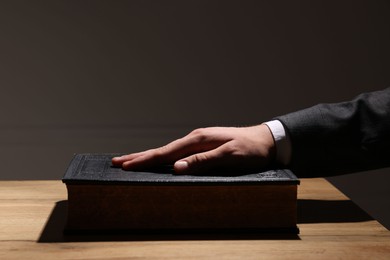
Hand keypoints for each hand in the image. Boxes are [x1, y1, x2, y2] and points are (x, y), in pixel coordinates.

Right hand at [112, 124, 275, 173]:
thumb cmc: (250, 150)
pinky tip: (159, 161)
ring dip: (148, 157)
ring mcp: (198, 142)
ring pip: (167, 151)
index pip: (165, 153)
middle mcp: (194, 139)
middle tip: (117, 161)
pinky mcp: (202, 147)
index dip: (144, 160)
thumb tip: (176, 168)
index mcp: (197, 140)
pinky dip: (162, 157)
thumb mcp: (229, 156)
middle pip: (161, 150)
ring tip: (131, 161)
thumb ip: (203, 161)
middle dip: (139, 156)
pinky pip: (177, 153)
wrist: (266, 140)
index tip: (125, 165)